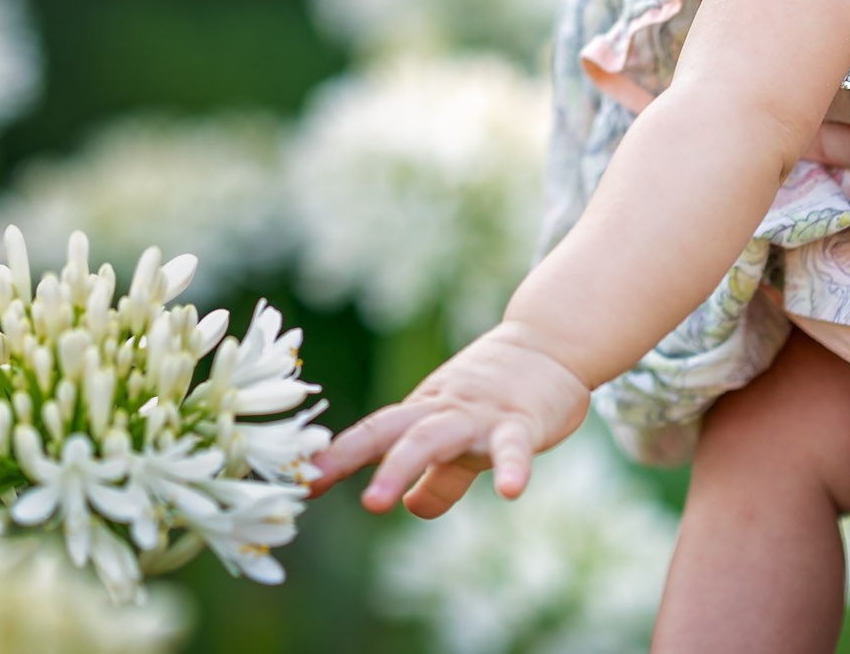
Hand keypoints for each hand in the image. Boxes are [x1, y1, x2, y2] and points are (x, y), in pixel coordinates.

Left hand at [306, 321, 592, 517]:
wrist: (552, 342)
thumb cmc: (502, 395)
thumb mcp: (464, 439)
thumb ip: (441, 478)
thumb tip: (413, 507)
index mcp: (424, 413)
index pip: (371, 433)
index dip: (334, 455)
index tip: (296, 480)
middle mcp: (442, 409)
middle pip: (388, 429)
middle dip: (348, 455)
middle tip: (310, 482)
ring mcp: (480, 414)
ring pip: (433, 437)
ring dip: (401, 466)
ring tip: (376, 503)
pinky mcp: (522, 421)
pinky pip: (513, 446)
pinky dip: (511, 467)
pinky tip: (510, 492)